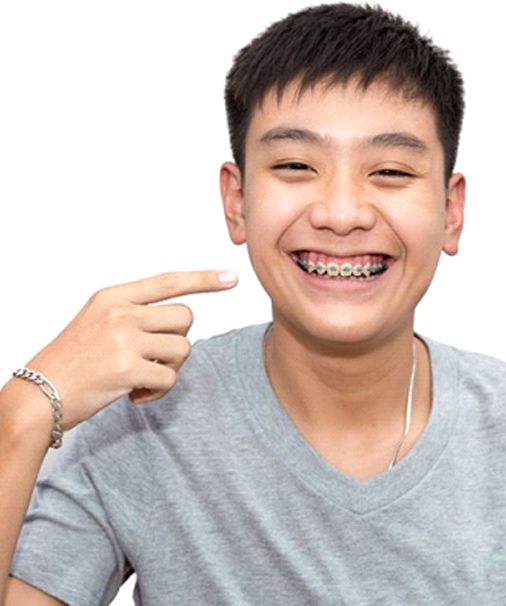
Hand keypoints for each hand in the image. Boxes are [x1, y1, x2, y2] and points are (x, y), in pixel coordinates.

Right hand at [17, 269, 237, 430]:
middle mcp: (120, 312)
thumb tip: (178, 320)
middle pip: (185, 317)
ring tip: (142, 377)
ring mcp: (124, 339)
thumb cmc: (71, 362)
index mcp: (113, 297)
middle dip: (177, 340)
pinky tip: (134, 395)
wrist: (39, 395)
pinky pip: (170, 378)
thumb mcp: (96, 321)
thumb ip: (133, 314)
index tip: (230, 278)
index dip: (203, 279)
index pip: (168, 281)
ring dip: (170, 368)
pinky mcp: (127, 368)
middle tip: (153, 358)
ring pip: (183, 348)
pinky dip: (158, 392)